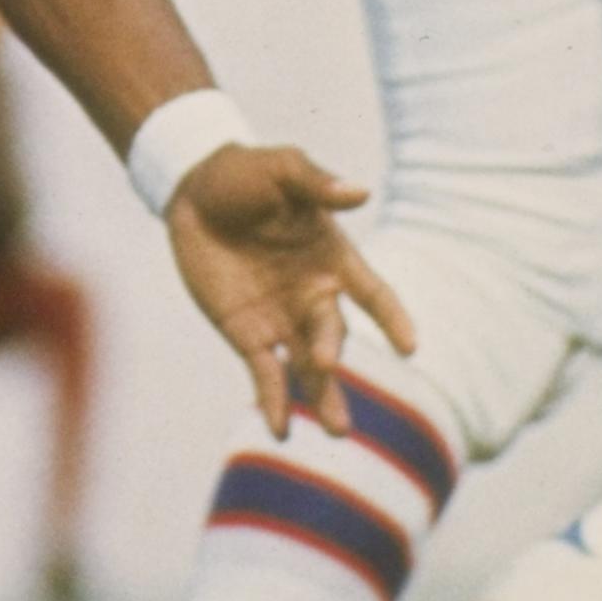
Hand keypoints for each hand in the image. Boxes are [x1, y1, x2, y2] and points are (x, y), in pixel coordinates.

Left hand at [165, 143, 415, 437]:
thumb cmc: (245, 174)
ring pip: (308, 365)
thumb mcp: (281, 169)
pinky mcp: (248, 335)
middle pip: (333, 332)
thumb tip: (358, 192)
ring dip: (321, 395)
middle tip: (325, 367)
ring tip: (337, 431)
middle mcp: (314, 295)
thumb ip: (317, 184)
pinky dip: (273, 401)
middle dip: (331, 352)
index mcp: (333, 258)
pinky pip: (266, 374)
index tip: (409, 347)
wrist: (192, 190)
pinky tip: (280, 429)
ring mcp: (282, 319)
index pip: (373, 294)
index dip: (392, 318)